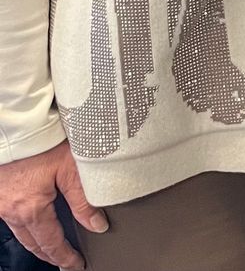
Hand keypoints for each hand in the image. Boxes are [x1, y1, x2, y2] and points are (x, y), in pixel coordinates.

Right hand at [0, 140, 106, 269]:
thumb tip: (97, 223)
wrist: (16, 126)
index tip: (75, 265)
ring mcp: (3, 203)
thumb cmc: (40, 141)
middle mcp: (12, 211)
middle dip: (49, 255)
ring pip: (21, 232)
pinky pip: (12, 218)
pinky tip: (33, 221)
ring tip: (50, 248)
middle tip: (64, 262)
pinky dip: (25, 225)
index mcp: (31, 209)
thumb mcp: (70, 167)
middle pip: (33, 243)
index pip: (51, 243)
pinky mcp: (0, 191)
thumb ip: (84, 198)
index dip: (65, 257)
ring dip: (36, 242)